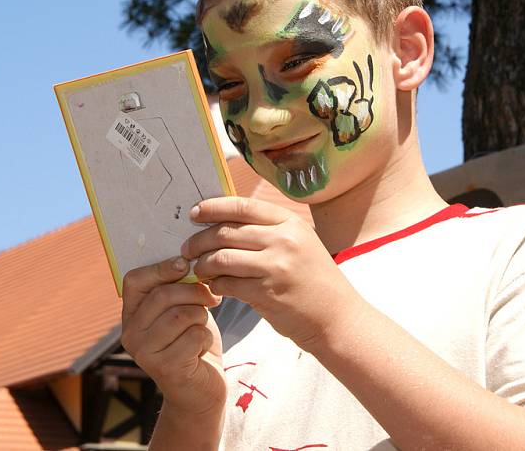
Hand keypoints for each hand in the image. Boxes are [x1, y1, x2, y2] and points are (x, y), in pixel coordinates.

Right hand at [121, 257, 225, 417]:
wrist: (200, 389)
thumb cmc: (192, 342)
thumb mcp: (183, 309)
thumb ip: (178, 288)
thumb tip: (187, 260)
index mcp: (131, 314)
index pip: (134, 280)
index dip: (161, 268)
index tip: (185, 265)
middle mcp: (130, 334)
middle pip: (163, 295)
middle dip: (194, 292)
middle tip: (211, 297)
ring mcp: (144, 353)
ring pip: (181, 314)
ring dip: (201, 316)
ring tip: (201, 326)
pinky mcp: (164, 368)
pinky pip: (194, 335)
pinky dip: (205, 337)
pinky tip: (200, 347)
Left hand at [184, 197, 364, 351]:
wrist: (337, 317)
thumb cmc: (313, 279)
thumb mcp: (299, 242)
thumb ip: (268, 230)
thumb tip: (224, 220)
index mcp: (289, 222)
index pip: (242, 206)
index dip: (213, 207)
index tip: (194, 213)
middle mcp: (283, 240)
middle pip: (226, 232)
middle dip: (199, 240)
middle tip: (187, 249)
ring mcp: (276, 267)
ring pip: (222, 258)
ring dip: (203, 264)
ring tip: (198, 269)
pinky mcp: (268, 294)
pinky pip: (228, 284)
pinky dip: (215, 285)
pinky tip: (214, 287)